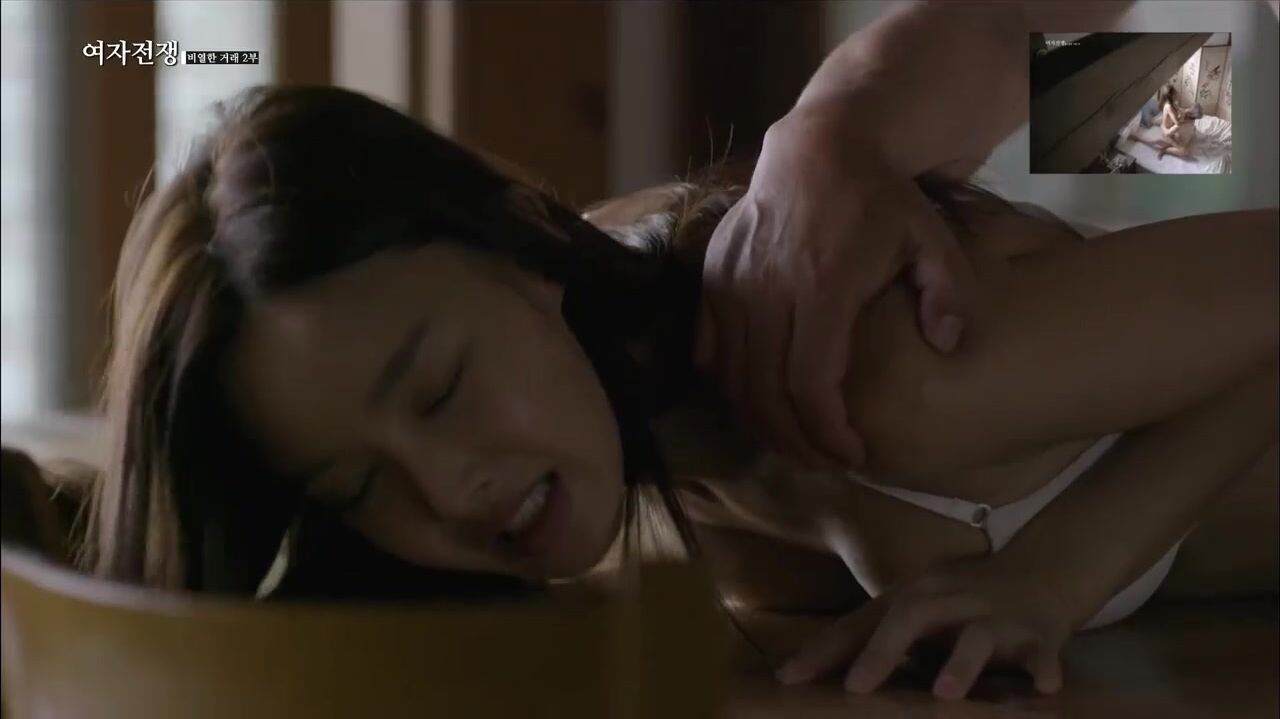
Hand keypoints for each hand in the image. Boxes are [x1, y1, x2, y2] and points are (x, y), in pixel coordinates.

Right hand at [695, 106, 974, 470]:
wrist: (817, 145)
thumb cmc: (878, 197)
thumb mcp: (930, 236)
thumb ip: (948, 292)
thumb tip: (949, 344)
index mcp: (822, 287)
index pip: (809, 383)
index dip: (826, 432)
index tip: (852, 454)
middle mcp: (767, 291)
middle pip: (766, 394)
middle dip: (794, 442)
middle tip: (823, 462)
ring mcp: (732, 285)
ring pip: (733, 379)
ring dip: (760, 422)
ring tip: (793, 442)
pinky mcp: (711, 279)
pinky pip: (708, 349)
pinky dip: (727, 384)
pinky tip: (754, 401)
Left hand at [774, 555, 1073, 699]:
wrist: (1040, 573)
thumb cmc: (960, 600)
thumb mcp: (913, 610)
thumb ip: (869, 635)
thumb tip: (802, 669)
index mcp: (914, 596)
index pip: (862, 622)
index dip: (826, 650)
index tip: (789, 678)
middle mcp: (950, 600)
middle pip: (912, 617)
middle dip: (883, 652)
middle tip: (856, 687)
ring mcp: (996, 616)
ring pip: (977, 635)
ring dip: (961, 664)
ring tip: (943, 693)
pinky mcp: (1040, 634)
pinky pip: (1042, 652)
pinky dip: (1043, 668)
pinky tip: (1043, 687)